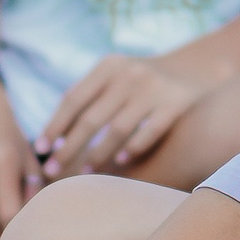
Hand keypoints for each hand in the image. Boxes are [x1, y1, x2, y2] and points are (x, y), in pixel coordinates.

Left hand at [36, 54, 209, 178]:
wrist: (199, 67)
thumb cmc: (146, 80)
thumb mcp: (118, 74)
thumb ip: (90, 95)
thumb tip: (54, 135)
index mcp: (109, 66)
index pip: (74, 99)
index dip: (55, 125)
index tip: (41, 149)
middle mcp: (129, 74)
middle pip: (91, 118)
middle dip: (69, 148)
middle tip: (53, 171)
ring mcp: (154, 88)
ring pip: (118, 129)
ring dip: (99, 154)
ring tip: (86, 173)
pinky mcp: (176, 103)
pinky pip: (150, 132)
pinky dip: (134, 148)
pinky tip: (122, 162)